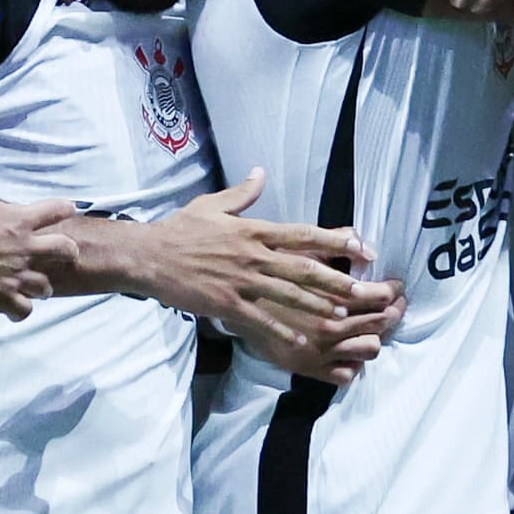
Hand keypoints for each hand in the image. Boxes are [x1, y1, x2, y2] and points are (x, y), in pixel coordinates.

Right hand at [0, 145, 71, 317]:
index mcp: (19, 221)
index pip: (56, 210)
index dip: (64, 209)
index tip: (68, 209)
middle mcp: (25, 248)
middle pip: (64, 250)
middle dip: (68, 252)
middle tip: (66, 253)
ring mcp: (17, 276)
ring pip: (45, 286)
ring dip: (42, 285)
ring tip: (36, 285)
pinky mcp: (4, 298)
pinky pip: (23, 310)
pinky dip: (21, 310)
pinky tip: (15, 308)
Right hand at [125, 170, 399, 382]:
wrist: (149, 255)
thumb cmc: (181, 230)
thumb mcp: (212, 205)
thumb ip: (242, 193)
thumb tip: (261, 172)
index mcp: (253, 230)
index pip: (303, 234)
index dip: (335, 240)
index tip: (360, 247)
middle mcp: (253, 255)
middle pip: (303, 268)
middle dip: (337, 279)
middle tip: (364, 290)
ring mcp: (240, 281)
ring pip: (287, 295)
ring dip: (317, 307)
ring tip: (343, 317)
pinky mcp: (226, 302)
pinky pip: (260, 319)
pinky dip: (281, 330)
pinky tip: (300, 340)